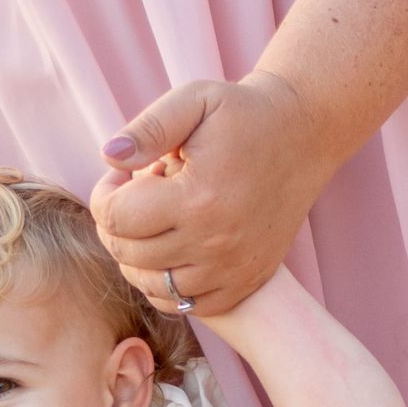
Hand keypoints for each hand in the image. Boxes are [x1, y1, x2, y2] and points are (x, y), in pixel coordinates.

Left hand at [91, 71, 339, 319]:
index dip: (104, 195)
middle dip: (118, 223)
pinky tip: (172, 249)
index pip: (115, 218)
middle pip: (128, 255)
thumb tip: (110, 157)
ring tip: (155, 220)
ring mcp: (234, 270)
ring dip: (138, 256)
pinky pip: (187, 306)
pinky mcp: (247, 282)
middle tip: (140, 193)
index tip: (122, 175)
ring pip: (152, 286)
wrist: (303, 135)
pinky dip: (167, 285)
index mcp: (199, 198)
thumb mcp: (195, 100)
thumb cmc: (243, 115)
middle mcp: (217, 243)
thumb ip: (148, 128)